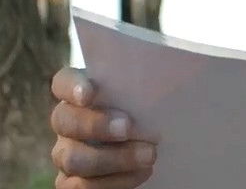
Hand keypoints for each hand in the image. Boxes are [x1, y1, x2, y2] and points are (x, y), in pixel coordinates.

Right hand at [50, 67, 156, 188]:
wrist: (155, 147)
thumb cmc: (154, 113)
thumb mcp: (153, 97)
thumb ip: (150, 86)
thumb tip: (173, 76)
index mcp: (82, 93)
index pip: (64, 82)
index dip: (72, 86)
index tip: (90, 93)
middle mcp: (67, 121)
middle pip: (64, 120)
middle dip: (96, 125)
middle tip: (128, 127)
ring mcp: (66, 153)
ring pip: (72, 158)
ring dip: (112, 159)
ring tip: (149, 155)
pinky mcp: (71, 181)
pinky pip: (79, 187)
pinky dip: (112, 182)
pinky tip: (140, 173)